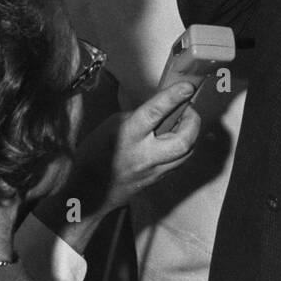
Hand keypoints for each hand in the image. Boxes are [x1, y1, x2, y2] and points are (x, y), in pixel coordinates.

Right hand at [33, 81, 201, 249]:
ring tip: (185, 122)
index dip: (173, 97)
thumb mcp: (110, 126)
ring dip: (192, 134)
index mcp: (128, 136)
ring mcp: (155, 171)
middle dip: (193, 121)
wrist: (87, 194)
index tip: (187, 86)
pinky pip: (179, 161)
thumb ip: (136, 116)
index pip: (155, 113)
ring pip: (187, 153)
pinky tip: (177, 138)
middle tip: (189, 109)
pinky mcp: (159, 179)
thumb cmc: (94, 155)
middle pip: (183, 141)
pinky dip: (184, 147)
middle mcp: (145, 155)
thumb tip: (158, 110)